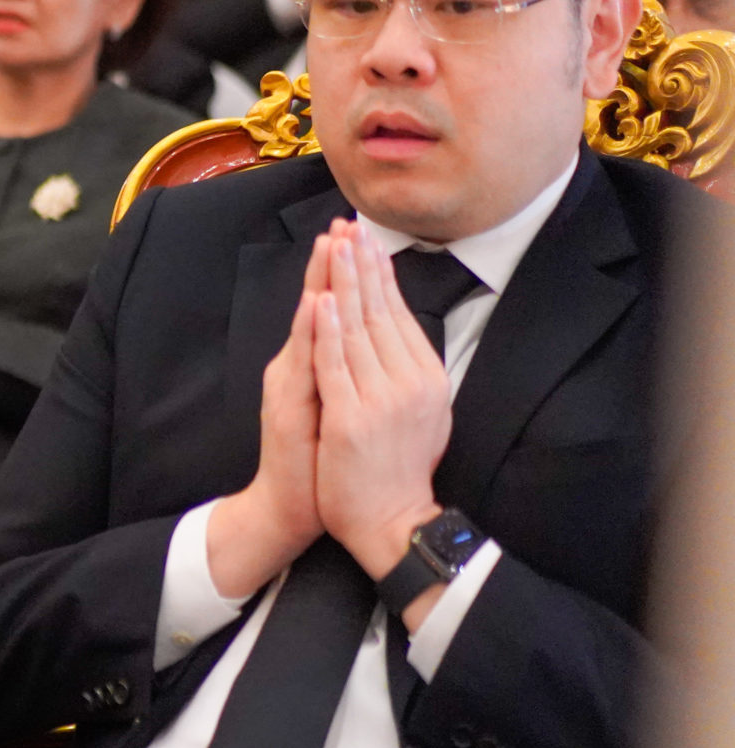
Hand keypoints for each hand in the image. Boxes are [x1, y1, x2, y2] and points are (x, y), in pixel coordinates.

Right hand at [208, 227, 331, 597]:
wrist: (290, 507)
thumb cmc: (319, 462)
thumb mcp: (335, 408)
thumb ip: (343, 372)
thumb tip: (369, 343)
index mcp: (311, 366)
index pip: (332, 310)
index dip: (343, 272)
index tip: (357, 235)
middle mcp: (295, 367)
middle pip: (318, 306)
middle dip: (332, 264)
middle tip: (343, 223)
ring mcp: (288, 385)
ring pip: (309, 325)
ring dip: (320, 283)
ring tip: (330, 246)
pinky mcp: (285, 406)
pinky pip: (303, 362)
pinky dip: (311, 332)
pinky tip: (318, 304)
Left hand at [311, 220, 451, 578]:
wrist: (388, 521)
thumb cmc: (397, 468)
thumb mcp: (420, 413)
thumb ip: (410, 372)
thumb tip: (402, 330)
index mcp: (427, 379)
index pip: (399, 315)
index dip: (381, 275)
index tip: (367, 240)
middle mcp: (410, 384)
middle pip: (380, 313)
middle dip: (363, 266)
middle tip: (351, 226)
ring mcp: (382, 400)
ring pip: (358, 330)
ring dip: (346, 285)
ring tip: (336, 247)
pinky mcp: (353, 419)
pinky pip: (336, 366)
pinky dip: (327, 331)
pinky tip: (321, 301)